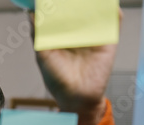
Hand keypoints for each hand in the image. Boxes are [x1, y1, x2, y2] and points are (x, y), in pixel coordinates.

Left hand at [30, 10, 122, 124]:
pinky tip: (107, 7)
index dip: (55, 5)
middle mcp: (76, 33)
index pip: (59, 14)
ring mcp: (92, 36)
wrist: (76, 97)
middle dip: (73, 2)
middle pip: (77, 10)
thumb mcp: (43, 55)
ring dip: (92, 4)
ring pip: (94, 13)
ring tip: (85, 0)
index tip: (49, 0)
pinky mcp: (107, 41)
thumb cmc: (57, 78)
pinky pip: (113, 23)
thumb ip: (38, 35)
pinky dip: (112, 12)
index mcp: (60, 35)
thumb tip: (30, 14)